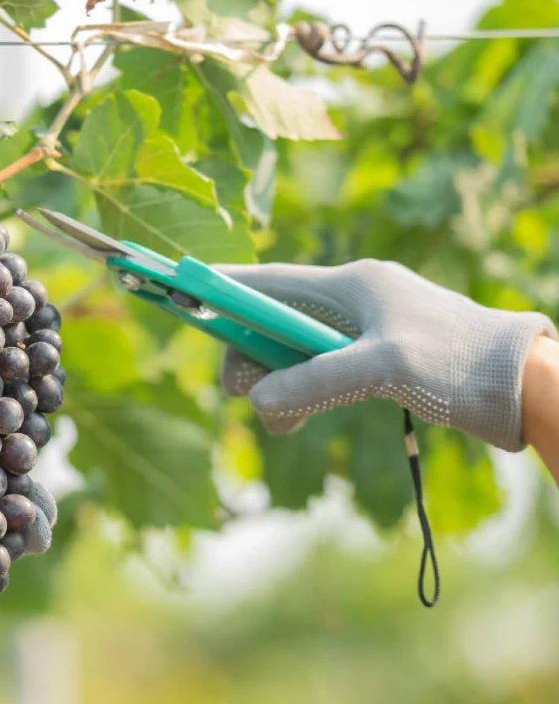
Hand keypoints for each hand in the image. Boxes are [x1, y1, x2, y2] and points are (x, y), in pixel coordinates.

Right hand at [218, 259, 555, 450]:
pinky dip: (300, 395)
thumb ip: (312, 382)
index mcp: (350, 285)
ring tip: (283, 422)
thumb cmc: (456, 364)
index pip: (267, 280)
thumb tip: (255, 400)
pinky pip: (317, 372)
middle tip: (245, 396)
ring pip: (292, 354)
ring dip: (277, 387)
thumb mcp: (379, 370)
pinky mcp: (376, 359)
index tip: (182, 297)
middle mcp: (352, 301)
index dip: (222, 290)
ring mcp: (363, 331)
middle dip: (251, 360)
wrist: (522, 385)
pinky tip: (299, 419)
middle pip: (272, 324)